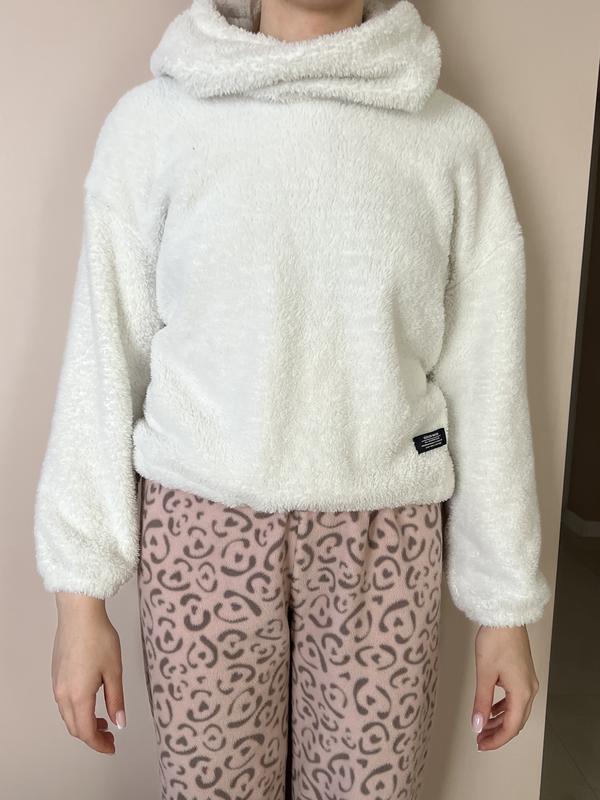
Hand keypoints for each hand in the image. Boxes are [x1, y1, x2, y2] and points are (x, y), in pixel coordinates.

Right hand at [51, 592, 125, 754]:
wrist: (79, 614)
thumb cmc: (99, 638)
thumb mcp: (114, 670)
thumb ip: (116, 699)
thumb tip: (119, 722)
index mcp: (78, 696)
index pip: (86, 732)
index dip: (99, 744)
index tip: (112, 747)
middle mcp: (63, 694)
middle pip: (74, 727)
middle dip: (91, 736)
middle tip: (110, 736)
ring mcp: (57, 684)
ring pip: (68, 715)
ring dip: (83, 723)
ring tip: (103, 720)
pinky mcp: (56, 674)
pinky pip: (64, 702)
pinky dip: (77, 710)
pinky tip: (91, 701)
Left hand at [471, 624, 539, 750]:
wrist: (505, 617)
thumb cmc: (495, 641)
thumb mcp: (484, 673)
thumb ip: (481, 701)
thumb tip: (478, 725)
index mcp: (522, 693)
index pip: (511, 727)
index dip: (496, 739)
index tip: (481, 744)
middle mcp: (529, 689)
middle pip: (516, 721)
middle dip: (498, 732)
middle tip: (480, 739)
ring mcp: (527, 681)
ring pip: (516, 710)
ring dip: (500, 720)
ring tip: (483, 726)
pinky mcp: (522, 673)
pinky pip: (515, 698)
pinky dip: (503, 707)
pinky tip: (491, 708)